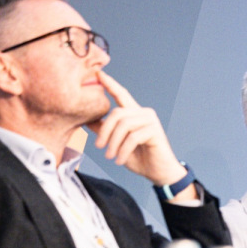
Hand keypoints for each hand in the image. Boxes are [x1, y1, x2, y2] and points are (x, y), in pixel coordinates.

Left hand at [86, 71, 187, 189]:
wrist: (159, 173)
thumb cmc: (140, 158)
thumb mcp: (117, 143)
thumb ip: (105, 130)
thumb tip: (88, 119)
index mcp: (134, 114)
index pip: (121, 94)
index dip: (110, 84)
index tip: (98, 74)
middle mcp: (144, 113)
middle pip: (117, 113)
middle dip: (105, 131)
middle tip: (99, 147)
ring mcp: (151, 120)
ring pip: (124, 125)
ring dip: (114, 143)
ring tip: (110, 157)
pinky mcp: (155, 131)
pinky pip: (133, 137)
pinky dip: (123, 150)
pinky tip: (120, 160)